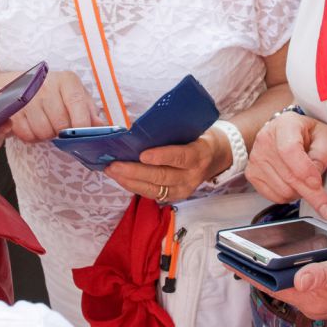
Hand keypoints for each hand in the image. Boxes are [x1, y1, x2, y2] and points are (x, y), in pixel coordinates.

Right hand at [10, 70, 102, 142]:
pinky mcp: (13, 110)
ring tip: (46, 124)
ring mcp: (28, 97)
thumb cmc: (55, 91)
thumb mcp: (75, 94)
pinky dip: (32, 136)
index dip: (81, 125)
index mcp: (67, 81)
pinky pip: (27, 134)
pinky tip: (33, 126)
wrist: (21, 83)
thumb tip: (101, 127)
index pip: (77, 105)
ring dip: (47, 135)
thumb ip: (89, 110)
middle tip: (60, 127)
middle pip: (60, 124)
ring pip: (43, 132)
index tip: (81, 133)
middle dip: (62, 132)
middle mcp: (47, 85)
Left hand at [105, 131, 225, 201]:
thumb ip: (171, 133)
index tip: (142, 154)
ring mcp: (183, 190)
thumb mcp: (191, 131)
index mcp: (199, 155)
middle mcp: (192, 176)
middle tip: (114, 164)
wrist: (215, 157)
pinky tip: (120, 178)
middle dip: (135, 171)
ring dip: (129, 181)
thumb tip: (139, 130)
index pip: (180, 157)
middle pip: (161, 176)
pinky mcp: (175, 197)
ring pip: (153, 189)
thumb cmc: (197, 138)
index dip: (162, 156)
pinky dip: (133, 186)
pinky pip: (151, 194)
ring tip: (111, 171)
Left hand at [225, 256, 326, 319]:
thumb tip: (300, 280)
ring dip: (271, 274)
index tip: (230, 263)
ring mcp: (316, 304)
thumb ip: (322, 275)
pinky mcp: (323, 300)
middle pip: (275, 286)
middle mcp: (310, 305)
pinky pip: (298, 287)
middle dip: (256, 272)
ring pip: (286, 287)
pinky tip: (282, 265)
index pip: (271, 286)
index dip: (250, 273)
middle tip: (233, 257)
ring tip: (251, 259)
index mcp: (311, 299)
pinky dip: (287, 275)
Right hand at [246, 113, 326, 220]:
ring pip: (283, 190)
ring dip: (300, 193)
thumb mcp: (324, 137)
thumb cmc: (308, 135)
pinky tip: (293, 185)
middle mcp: (265, 140)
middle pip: (289, 176)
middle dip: (312, 193)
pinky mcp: (252, 174)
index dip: (305, 170)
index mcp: (285, 125)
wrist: (288, 134)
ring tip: (306, 182)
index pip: (289, 150)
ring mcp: (255, 158)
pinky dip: (288, 197)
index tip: (318, 183)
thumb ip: (322, 155)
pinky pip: (274, 197)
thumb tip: (315, 181)